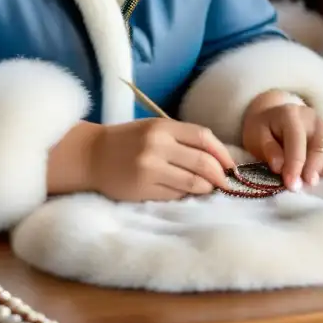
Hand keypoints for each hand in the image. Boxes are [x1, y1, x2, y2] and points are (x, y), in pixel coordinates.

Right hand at [88, 119, 235, 201]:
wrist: (91, 155)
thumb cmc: (128, 141)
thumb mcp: (154, 129)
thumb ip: (182, 139)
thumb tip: (217, 159)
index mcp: (162, 127)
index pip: (204, 137)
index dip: (223, 153)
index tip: (231, 165)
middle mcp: (157, 146)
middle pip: (203, 162)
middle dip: (220, 175)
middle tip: (226, 182)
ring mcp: (149, 169)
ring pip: (192, 183)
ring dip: (206, 188)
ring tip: (209, 189)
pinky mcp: (142, 189)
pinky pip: (175, 195)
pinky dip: (185, 195)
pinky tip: (185, 192)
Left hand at [241, 94, 322, 190]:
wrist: (276, 118)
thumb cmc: (265, 130)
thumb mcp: (256, 135)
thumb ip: (268, 149)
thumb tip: (279, 167)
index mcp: (291, 114)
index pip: (297, 140)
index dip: (294, 164)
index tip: (291, 184)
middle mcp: (313, 118)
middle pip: (320, 146)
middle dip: (311, 170)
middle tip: (300, 188)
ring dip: (322, 172)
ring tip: (307, 183)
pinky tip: (317, 177)